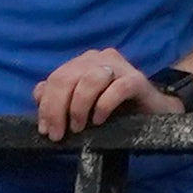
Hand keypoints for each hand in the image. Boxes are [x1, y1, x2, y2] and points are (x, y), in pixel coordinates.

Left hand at [35, 48, 178, 138]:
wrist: (155, 111)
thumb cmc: (116, 109)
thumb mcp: (83, 105)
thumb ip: (60, 97)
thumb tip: (38, 95)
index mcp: (84, 62)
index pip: (56, 78)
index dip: (46, 104)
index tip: (45, 129)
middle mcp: (100, 58)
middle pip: (68, 77)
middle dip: (57, 109)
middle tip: (58, 134)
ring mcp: (119, 66)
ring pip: (90, 80)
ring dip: (79, 107)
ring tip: (79, 128)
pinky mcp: (137, 79)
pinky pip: (117, 88)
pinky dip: (104, 105)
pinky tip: (99, 120)